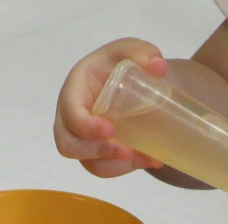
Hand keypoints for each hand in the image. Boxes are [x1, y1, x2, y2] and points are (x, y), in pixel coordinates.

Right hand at [54, 38, 166, 176]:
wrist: (133, 82)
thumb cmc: (122, 63)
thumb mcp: (131, 51)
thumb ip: (143, 52)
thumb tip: (159, 67)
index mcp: (75, 90)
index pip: (70, 112)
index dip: (85, 126)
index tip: (109, 130)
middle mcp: (72, 117)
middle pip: (68, 145)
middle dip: (97, 153)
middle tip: (126, 151)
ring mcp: (83, 139)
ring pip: (89, 163)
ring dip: (118, 166)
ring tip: (147, 158)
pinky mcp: (98, 154)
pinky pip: (106, 169)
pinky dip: (128, 168)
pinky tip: (151, 159)